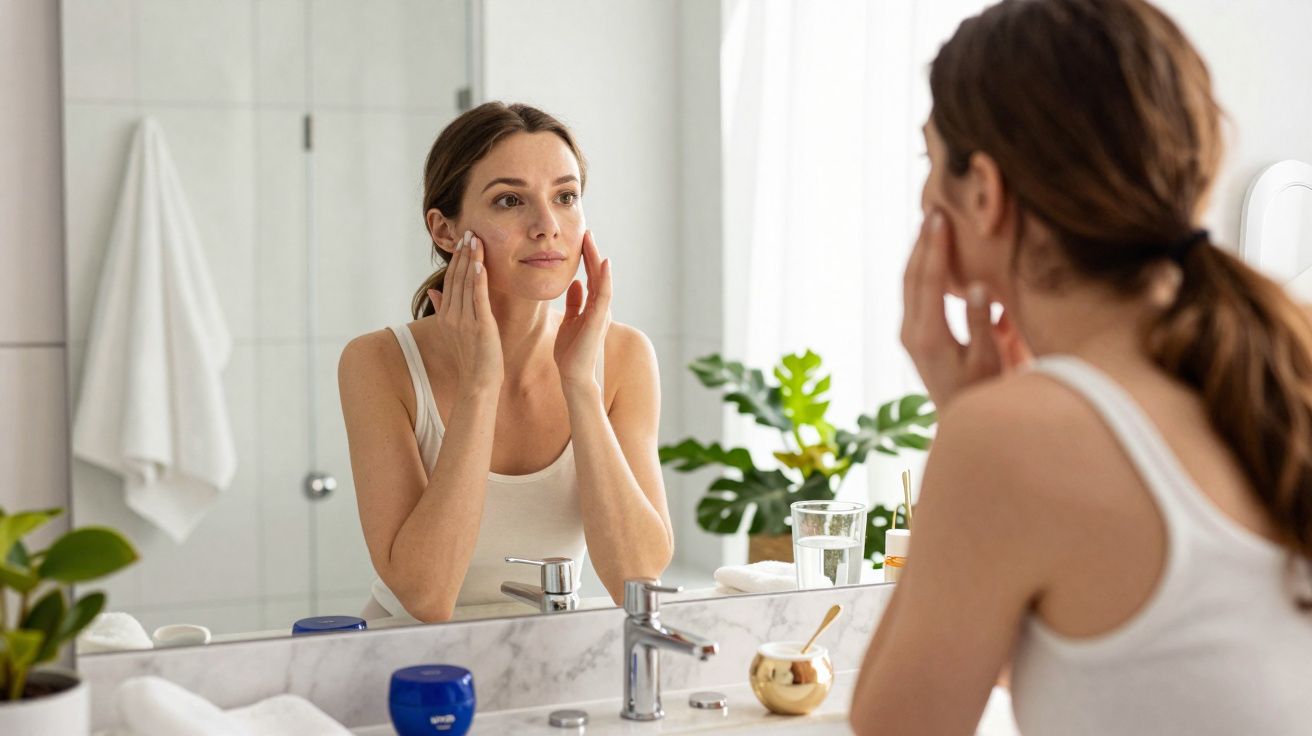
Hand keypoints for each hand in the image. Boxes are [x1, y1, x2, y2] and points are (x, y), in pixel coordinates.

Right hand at [429, 231, 502, 394]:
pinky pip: (478, 298)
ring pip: (467, 284)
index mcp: (446, 316)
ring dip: (471, 260)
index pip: (450, 281)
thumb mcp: (454, 332)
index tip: (462, 241)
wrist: (478, 384)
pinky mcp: (480, 326)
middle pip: (457, 278)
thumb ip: (443, 310)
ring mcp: (464, 321)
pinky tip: (480, 262)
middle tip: (469, 231)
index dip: (456, 260)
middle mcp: (452, 316)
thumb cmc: (471, 360)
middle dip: (463, 254)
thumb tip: (433, 290)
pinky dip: (479, 279)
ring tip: (475, 239)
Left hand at [554, 231, 611, 394]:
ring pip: (601, 280)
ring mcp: (601, 313)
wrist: (574, 376)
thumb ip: (574, 303)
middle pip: (597, 275)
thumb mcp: (570, 322)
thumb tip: (576, 284)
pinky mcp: (598, 320)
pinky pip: (604, 295)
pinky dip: (604, 278)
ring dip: (597, 259)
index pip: (591, 277)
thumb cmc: (571, 353)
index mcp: (592, 308)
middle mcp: (600, 308)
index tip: (582, 241)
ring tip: (591, 240)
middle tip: (587, 232)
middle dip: (592, 253)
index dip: (587, 259)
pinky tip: (603, 263)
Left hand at [900, 210, 1031, 408]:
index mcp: (929, 336)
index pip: (929, 280)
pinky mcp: (913, 336)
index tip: (940, 218)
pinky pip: (914, 294)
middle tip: (932, 211)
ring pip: (909, 284)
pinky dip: (921, 271)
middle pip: (912, 276)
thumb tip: (978, 287)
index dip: (935, 246)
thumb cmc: (982, 392)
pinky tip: (931, 255)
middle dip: (922, 242)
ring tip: (929, 225)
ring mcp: (909, 334)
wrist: (959, 419)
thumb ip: (981, 324)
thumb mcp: (988, 361)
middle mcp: (912, 332)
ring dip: (918, 253)